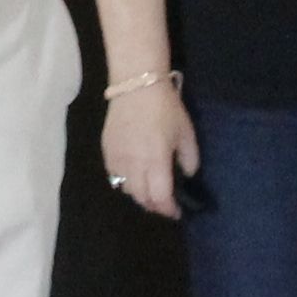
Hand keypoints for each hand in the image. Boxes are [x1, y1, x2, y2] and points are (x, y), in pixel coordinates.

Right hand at [99, 79, 198, 219]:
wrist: (136, 85)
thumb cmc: (165, 107)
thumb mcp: (186, 132)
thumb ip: (189, 158)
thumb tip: (187, 174)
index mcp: (156, 160)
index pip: (160, 197)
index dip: (168, 209)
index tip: (177, 212)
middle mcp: (134, 164)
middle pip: (141, 198)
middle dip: (155, 205)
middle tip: (164, 203)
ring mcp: (117, 158)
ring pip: (126, 189)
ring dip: (139, 195)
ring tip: (149, 190)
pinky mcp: (107, 151)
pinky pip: (114, 176)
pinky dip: (124, 182)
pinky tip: (133, 176)